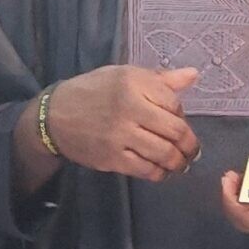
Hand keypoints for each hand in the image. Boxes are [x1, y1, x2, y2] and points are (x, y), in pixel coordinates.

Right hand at [46, 65, 202, 181]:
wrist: (54, 116)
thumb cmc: (94, 91)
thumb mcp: (124, 75)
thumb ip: (160, 78)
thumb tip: (194, 75)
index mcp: (133, 83)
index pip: (174, 103)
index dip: (182, 115)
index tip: (180, 121)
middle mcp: (129, 108)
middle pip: (174, 130)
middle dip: (190, 144)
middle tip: (193, 150)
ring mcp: (120, 135)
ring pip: (164, 153)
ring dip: (179, 162)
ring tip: (181, 163)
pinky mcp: (112, 158)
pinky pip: (146, 169)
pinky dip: (160, 173)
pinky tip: (162, 171)